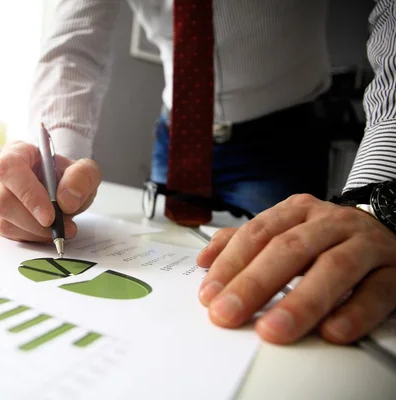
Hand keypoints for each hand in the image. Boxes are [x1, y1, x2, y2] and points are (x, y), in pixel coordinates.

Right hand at [0, 141, 101, 241]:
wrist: (60, 188)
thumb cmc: (66, 176)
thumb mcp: (84, 170)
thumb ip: (82, 178)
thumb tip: (66, 201)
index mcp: (16, 152)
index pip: (10, 170)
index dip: (28, 195)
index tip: (50, 217)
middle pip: (2, 201)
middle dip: (35, 221)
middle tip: (64, 226)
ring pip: (4, 222)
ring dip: (36, 232)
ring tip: (60, 227)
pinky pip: (8, 234)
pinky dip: (32, 237)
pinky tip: (47, 231)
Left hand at [197, 194, 395, 344]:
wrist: (390, 230)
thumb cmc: (329, 236)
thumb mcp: (287, 229)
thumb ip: (244, 242)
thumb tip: (204, 260)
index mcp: (298, 212)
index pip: (257, 234)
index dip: (230, 264)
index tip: (210, 295)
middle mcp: (331, 223)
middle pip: (289, 250)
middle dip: (254, 284)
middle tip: (228, 314)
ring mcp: (366, 245)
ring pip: (333, 269)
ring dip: (300, 302)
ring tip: (273, 330)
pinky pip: (377, 292)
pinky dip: (354, 313)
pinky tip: (332, 332)